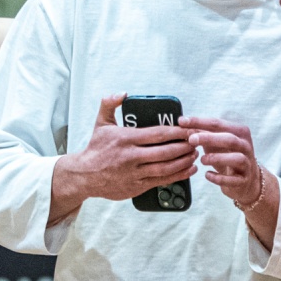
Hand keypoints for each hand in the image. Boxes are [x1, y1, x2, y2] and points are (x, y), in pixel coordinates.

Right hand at [57, 95, 198, 203]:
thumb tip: (122, 93)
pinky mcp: (137, 186)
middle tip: (196, 142)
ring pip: (165, 168)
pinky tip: (189, 170)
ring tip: (195, 155)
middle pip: (165, 152)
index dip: (176, 132)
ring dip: (184, 162)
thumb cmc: (96, 149)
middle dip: (184, 147)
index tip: (188, 129)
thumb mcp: (101, 124)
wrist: (84, 176)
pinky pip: (161, 181)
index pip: (157, 134)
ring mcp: (135, 173)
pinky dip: (178, 176)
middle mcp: (131, 156)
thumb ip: (109, 104)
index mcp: (125, 139)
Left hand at [180, 115, 266, 207]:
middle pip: (229, 139)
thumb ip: (203, 133)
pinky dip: (219, 178)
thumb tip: (184, 125)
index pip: (218, 123)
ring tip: (201, 160)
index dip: (199, 121)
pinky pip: (233, 179)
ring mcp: (247, 163)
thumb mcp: (216, 142)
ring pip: (237, 158)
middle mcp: (246, 146)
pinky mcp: (244, 180)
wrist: (246, 179)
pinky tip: (207, 175)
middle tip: (191, 139)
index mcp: (239, 132)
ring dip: (217, 158)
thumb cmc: (227, 156)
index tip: (182, 121)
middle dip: (209, 138)